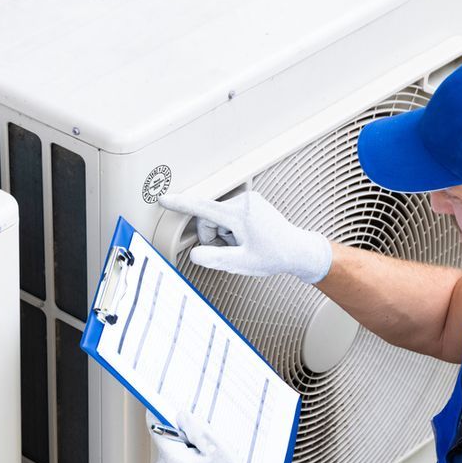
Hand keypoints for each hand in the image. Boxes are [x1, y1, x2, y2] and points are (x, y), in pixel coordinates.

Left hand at [149, 411, 266, 462]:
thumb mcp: (215, 446)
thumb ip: (195, 426)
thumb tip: (180, 415)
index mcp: (172, 460)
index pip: (156, 428)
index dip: (161, 414)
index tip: (165, 406)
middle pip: (167, 440)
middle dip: (183, 436)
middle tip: (204, 444)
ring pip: (172, 452)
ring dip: (187, 450)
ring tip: (207, 461)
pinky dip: (187, 462)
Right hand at [158, 190, 332, 283]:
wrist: (297, 250)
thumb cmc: (274, 256)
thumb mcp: (241, 264)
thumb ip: (215, 259)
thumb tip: (195, 255)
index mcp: (239, 214)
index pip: (202, 207)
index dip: (180, 204)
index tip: (164, 199)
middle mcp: (244, 202)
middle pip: (209, 217)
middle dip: (212, 236)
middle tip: (228, 252)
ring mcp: (250, 200)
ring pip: (218, 217)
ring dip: (223, 234)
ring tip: (241, 245)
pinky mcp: (253, 203)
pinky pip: (230, 215)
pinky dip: (231, 229)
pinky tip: (246, 239)